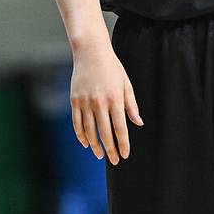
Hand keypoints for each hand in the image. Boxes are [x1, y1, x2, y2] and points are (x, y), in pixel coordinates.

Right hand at [70, 48, 143, 163]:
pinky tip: (86, 143)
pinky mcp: (75, 100)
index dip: (122, 144)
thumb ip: (131, 106)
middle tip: (114, 160)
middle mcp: (99, 103)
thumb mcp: (126, 84)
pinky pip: (77, 123)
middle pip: (104, 133)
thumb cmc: (112, 68)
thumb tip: (138, 123)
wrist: (91, 52)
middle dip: (110, 149)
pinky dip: (81, 135)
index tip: (124, 155)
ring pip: (89, 131)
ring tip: (100, 154)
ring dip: (95, 146)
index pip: (120, 128)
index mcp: (115, 99)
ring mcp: (85, 102)